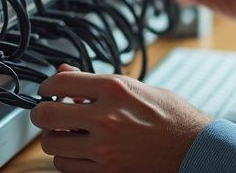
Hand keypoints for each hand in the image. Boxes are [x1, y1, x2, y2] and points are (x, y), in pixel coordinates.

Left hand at [31, 64, 209, 172]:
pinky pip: (66, 166)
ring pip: (52, 144)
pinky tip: (79, 151)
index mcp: (115, 89)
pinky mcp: (105, 171)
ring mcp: (104, 147)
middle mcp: (106, 117)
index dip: (47, 86)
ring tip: (67, 133)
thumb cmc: (172, 117)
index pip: (60, 82)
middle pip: (47, 115)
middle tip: (46, 113)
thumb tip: (66, 72)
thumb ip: (98, 82)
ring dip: (55, 138)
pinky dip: (67, 159)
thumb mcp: (136, 88)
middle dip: (42, 113)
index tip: (48, 90)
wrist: (194, 148)